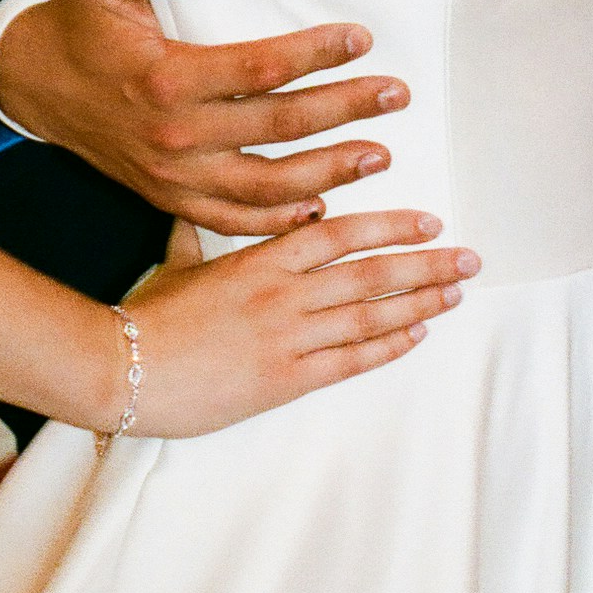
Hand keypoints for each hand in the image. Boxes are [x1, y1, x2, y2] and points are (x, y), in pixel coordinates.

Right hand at [0, 0, 408, 234]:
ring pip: (268, 185)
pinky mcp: (170, 199)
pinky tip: (321, 207)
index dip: (317, 54)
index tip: (361, 39)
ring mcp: (175, 176)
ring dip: (330, 172)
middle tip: (394, 95)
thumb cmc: (80, 25)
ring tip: (378, 154)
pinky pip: (234, 220)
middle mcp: (176, 135)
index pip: (261, 69)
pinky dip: (280, 221)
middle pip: (280, 128)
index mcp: (167, 78)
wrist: (34, 86)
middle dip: (346, 111)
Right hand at [104, 209, 477, 433]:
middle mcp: (284, 293)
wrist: (123, 368)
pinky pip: (349, 360)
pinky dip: (386, 346)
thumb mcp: (176, 263)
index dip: (390, 226)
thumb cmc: (147, 317)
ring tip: (455, 294)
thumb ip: (196, 237)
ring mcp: (288, 337)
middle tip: (468, 259)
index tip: (428, 222)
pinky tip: (417, 335)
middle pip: (370, 271)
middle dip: (426, 264)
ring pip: (369, 314)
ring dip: (419, 303)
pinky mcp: (284, 379)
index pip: (341, 232)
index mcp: (261, 259)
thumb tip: (192, 213)